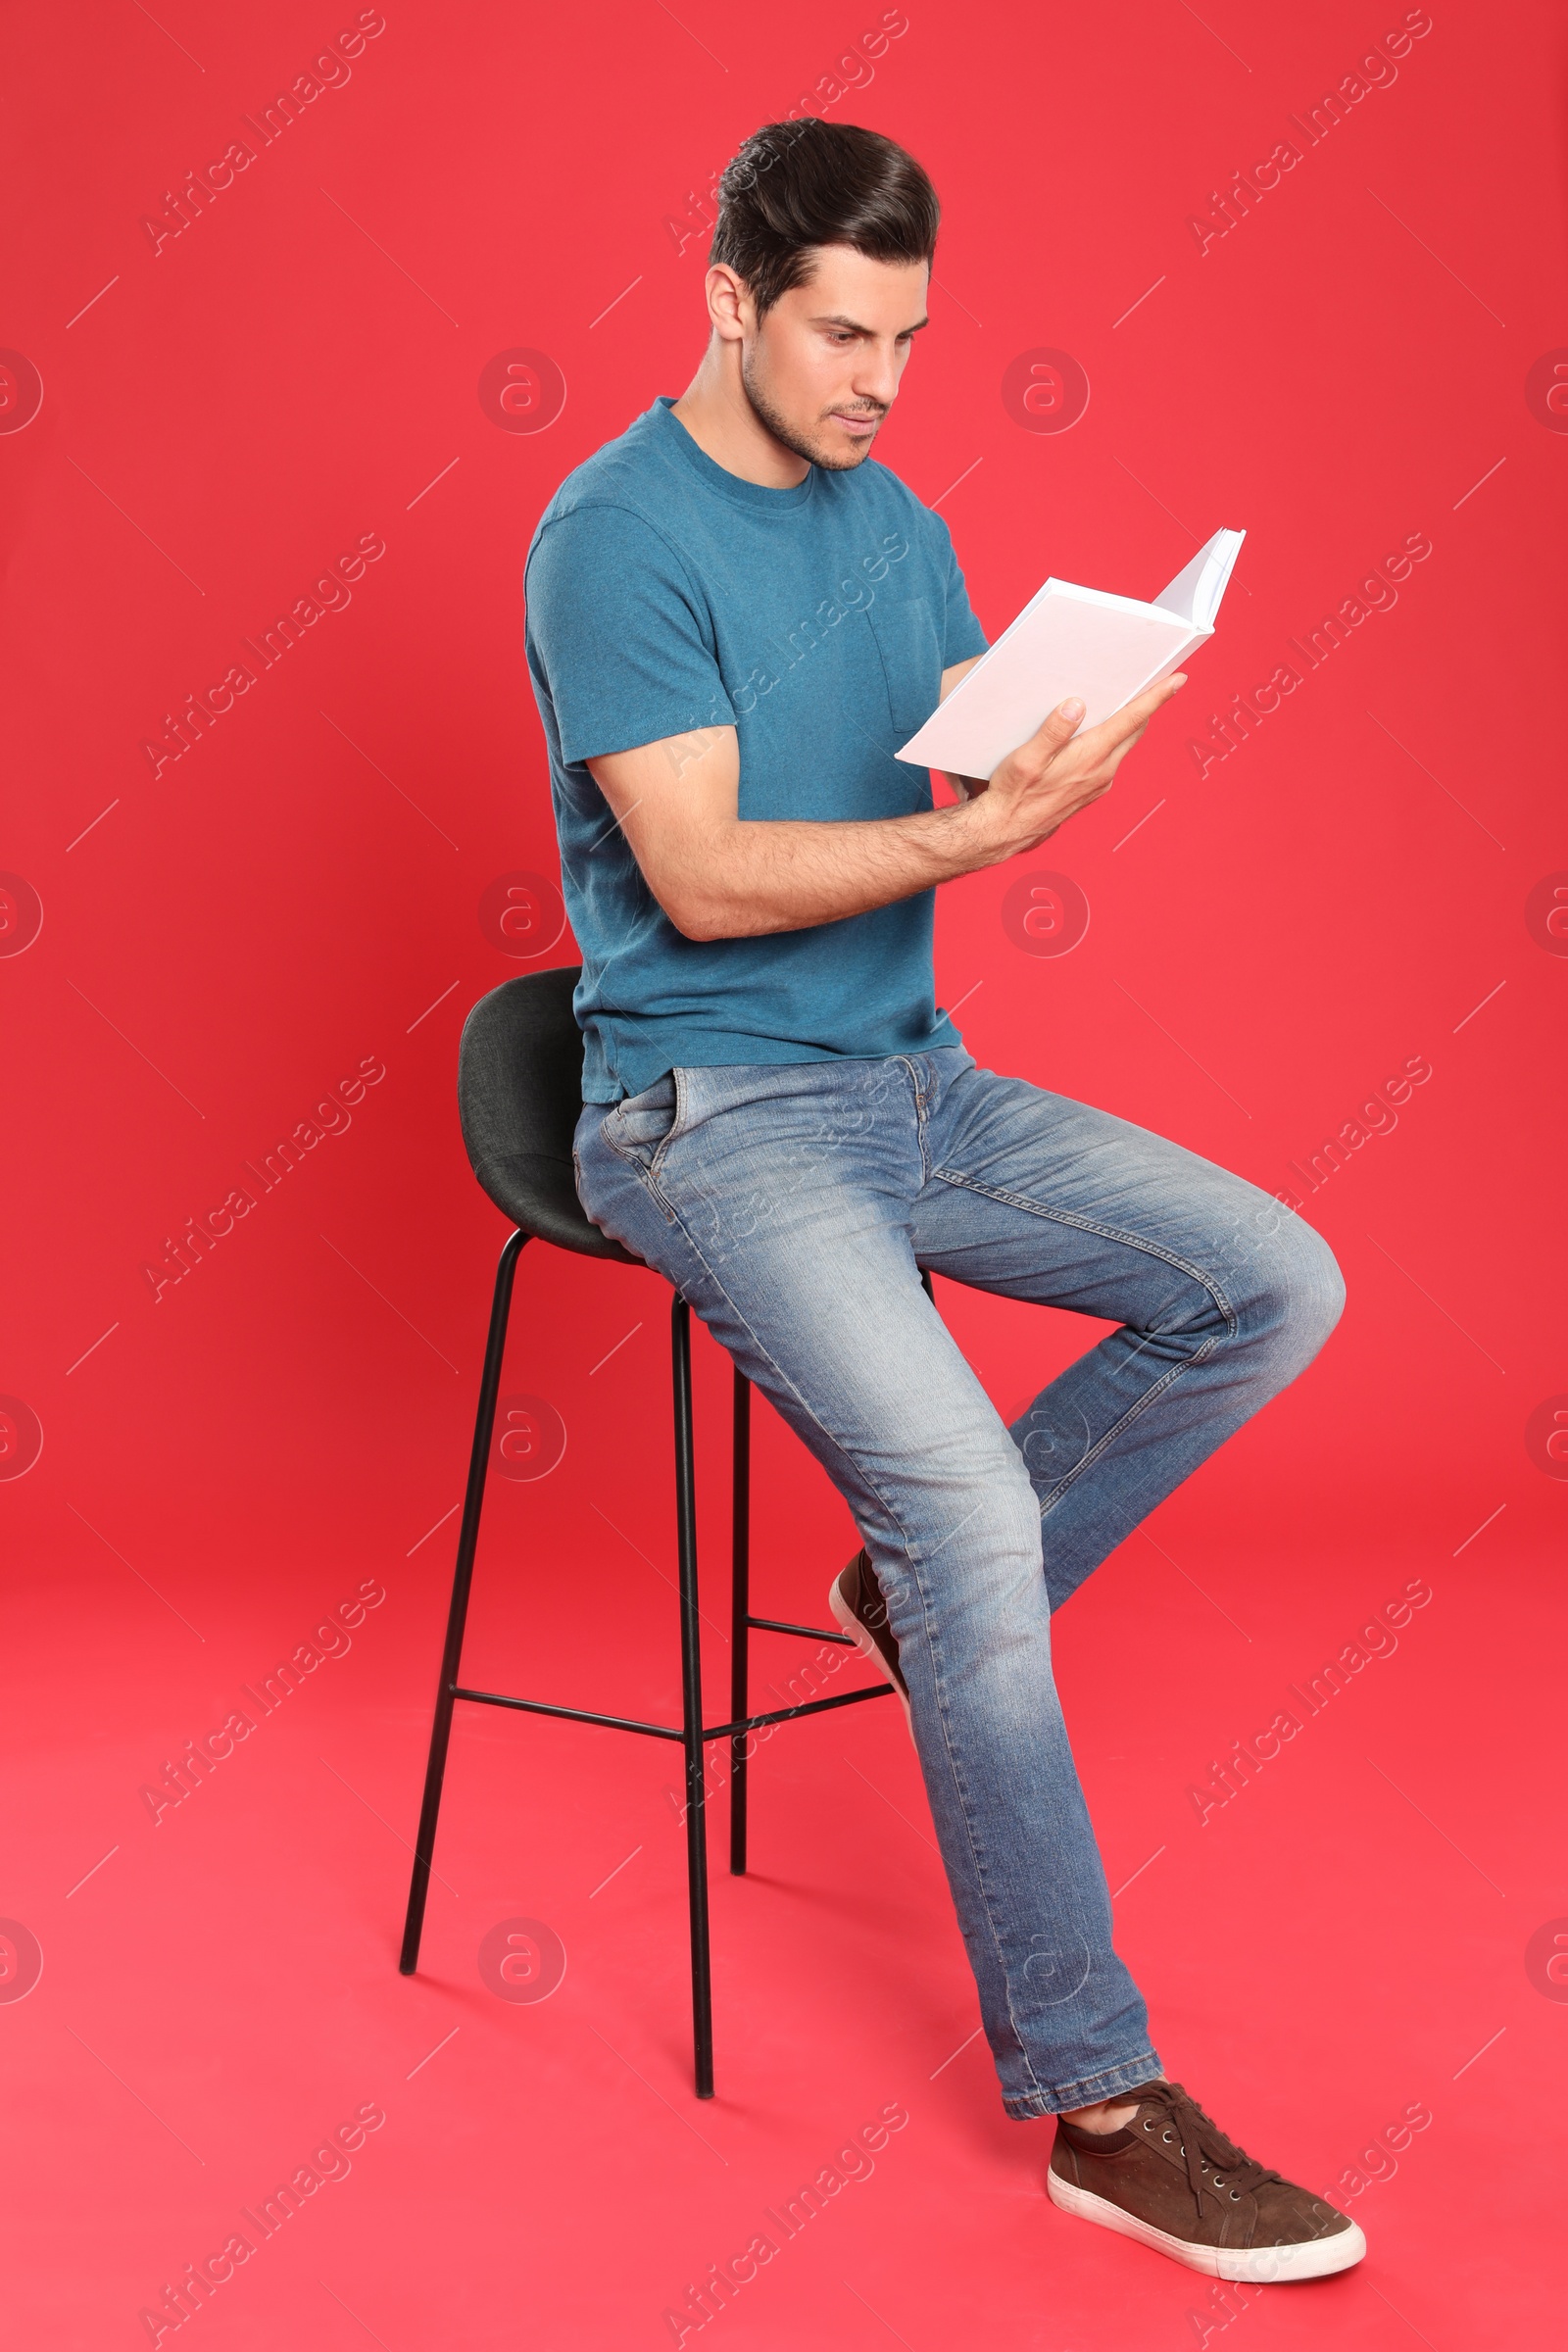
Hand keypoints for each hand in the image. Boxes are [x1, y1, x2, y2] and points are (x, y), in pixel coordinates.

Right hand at [972, 671, 1187, 858]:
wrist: (1006, 832)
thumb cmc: (1013, 795)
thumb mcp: (1026, 759)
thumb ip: (1053, 732)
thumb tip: (1075, 706)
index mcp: (1090, 757)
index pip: (1131, 720)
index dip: (1156, 697)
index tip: (1177, 680)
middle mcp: (1102, 771)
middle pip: (1134, 730)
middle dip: (1147, 705)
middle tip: (1156, 682)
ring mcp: (1100, 783)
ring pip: (1123, 745)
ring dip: (1128, 723)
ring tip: (1125, 701)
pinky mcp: (1092, 791)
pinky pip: (1112, 759)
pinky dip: (1114, 741)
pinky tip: (1100, 734)